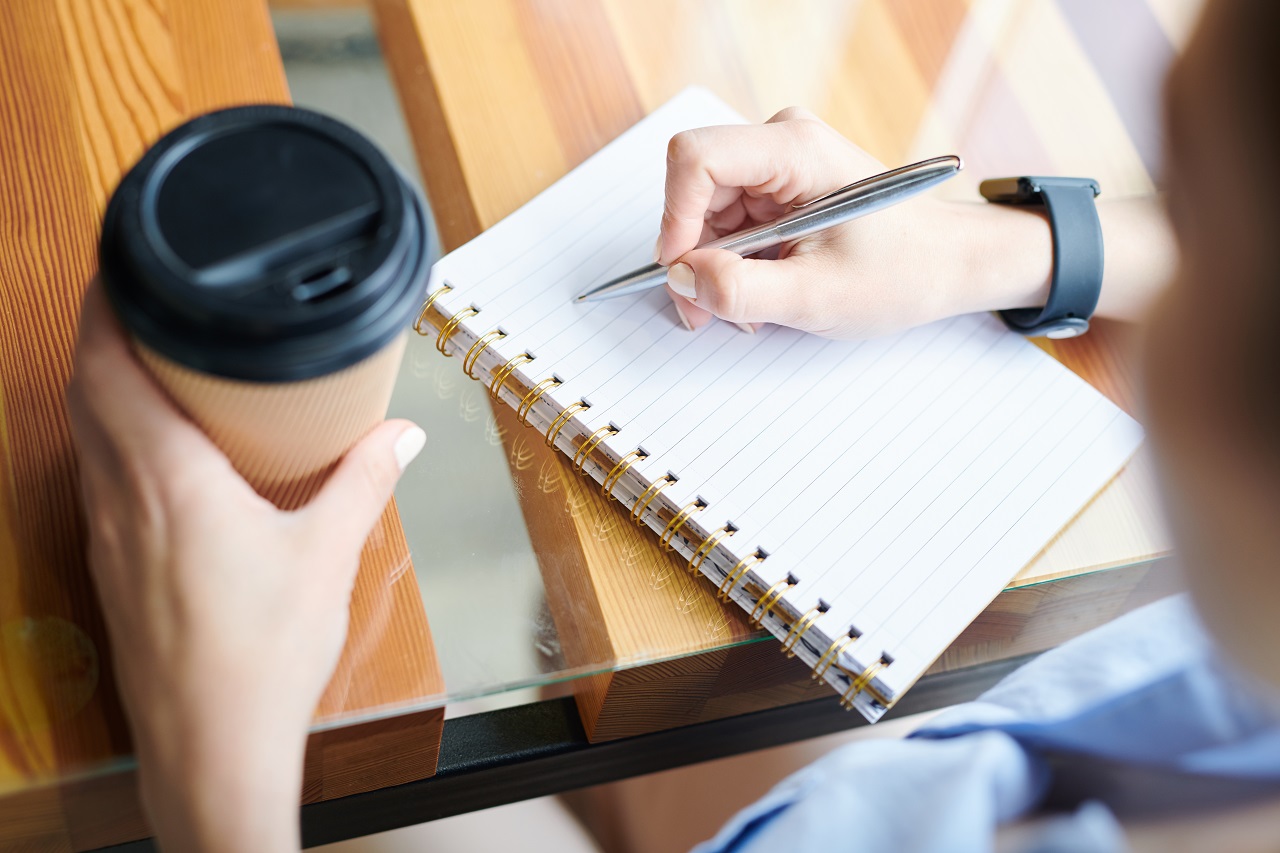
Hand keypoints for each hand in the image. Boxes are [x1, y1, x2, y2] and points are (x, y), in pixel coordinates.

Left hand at [67, 283, 425, 851]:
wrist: (212, 747)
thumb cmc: (260, 656)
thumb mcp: (328, 554)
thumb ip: (363, 480)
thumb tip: (400, 434)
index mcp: (167, 479)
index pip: (107, 367)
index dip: (102, 308)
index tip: (121, 269)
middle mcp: (121, 500)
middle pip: (85, 393)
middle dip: (102, 338)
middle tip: (145, 305)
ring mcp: (108, 537)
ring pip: (85, 437)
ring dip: (104, 390)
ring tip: (152, 366)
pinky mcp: (114, 569)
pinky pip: (100, 480)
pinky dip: (116, 442)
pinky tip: (163, 458)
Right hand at [657, 107, 1054, 337]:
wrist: (947, 265)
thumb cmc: (902, 273)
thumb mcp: (816, 296)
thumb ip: (741, 291)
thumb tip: (682, 280)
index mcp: (796, 150)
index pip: (697, 157)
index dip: (675, 217)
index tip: (680, 272)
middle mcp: (782, 142)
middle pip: (694, 188)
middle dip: (691, 254)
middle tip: (706, 311)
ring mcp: (778, 164)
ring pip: (704, 210)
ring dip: (711, 266)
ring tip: (744, 309)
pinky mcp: (776, 187)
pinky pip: (725, 221)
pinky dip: (729, 263)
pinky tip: (758, 289)